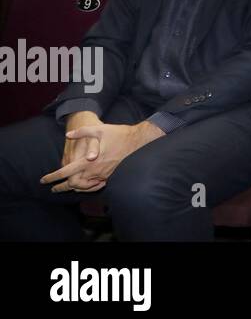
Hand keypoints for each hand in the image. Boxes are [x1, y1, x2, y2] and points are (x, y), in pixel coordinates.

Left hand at [42, 121, 162, 192]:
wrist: (139, 141)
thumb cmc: (119, 134)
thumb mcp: (99, 129)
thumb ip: (82, 132)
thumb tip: (68, 135)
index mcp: (88, 161)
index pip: (66, 172)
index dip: (53, 177)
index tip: (43, 180)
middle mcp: (94, 171)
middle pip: (72, 184)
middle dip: (61, 187)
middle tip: (53, 188)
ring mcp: (103, 175)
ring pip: (83, 187)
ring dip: (73, 187)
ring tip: (67, 187)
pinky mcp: (110, 176)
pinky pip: (95, 186)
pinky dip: (87, 187)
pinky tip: (85, 185)